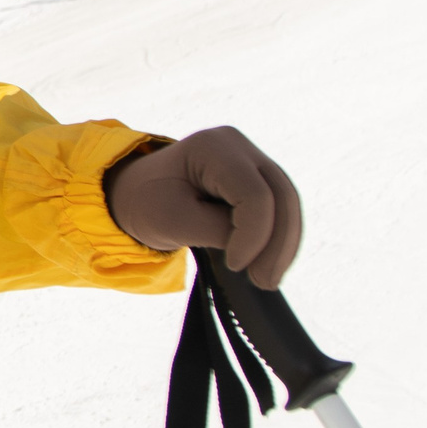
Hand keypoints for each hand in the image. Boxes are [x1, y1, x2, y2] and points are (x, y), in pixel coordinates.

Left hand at [104, 126, 303, 288]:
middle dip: (277, 244)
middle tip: (264, 282)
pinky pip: (281, 208)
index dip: (254, 235)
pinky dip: (279, 239)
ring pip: (288, 203)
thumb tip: (260, 248)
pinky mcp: (257, 177)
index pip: (254, 194)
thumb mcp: (174, 221)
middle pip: (281, 195)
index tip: (235, 266)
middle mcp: (238, 146)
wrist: (139, 192)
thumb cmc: (149, 203)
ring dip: (283, 246)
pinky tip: (269, 265)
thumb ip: (219, 231)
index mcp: (212, 147)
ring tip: (267, 280)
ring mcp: (251, 158)